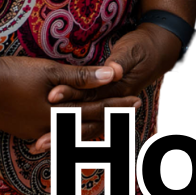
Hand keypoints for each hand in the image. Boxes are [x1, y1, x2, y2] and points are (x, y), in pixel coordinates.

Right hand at [0, 54, 129, 147]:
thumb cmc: (10, 75)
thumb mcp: (49, 72)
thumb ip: (81, 76)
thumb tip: (114, 75)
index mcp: (59, 113)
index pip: (96, 109)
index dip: (117, 106)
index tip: (136, 102)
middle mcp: (48, 128)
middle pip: (85, 127)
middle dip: (107, 122)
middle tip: (128, 120)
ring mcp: (32, 131)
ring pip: (68, 136)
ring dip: (87, 133)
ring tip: (103, 130)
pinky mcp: (19, 130)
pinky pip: (50, 137)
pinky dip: (64, 137)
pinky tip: (64, 137)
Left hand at [28, 25, 183, 153]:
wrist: (157, 52)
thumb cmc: (142, 49)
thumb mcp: (132, 51)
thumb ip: (121, 62)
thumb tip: (113, 71)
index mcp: (119, 89)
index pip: (92, 95)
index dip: (71, 94)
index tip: (50, 96)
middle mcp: (113, 103)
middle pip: (84, 118)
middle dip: (61, 129)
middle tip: (38, 141)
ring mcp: (109, 108)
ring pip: (83, 127)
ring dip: (62, 137)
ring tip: (37, 146)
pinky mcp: (103, 107)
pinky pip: (85, 124)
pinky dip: (69, 133)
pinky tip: (50, 138)